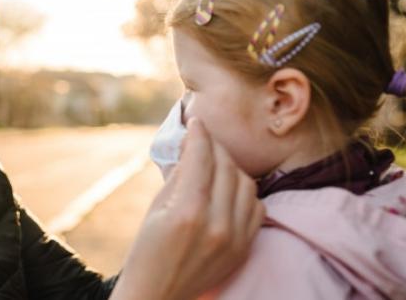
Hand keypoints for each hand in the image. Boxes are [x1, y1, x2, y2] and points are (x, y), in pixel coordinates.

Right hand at [110, 118, 264, 299]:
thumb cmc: (147, 249)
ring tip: (214, 165)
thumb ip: (179, 175)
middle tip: (203, 140)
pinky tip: (228, 190)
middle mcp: (216, 224)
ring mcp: (235, 239)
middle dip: (214, 146)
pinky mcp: (245, 248)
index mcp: (187, 212)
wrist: (158, 294)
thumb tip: (192, 145)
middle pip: (226, 166)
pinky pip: (257, 206)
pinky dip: (244, 192)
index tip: (196, 123)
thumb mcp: (155, 208)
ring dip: (230, 167)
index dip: (199, 134)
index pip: (201, 158)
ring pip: (246, 183)